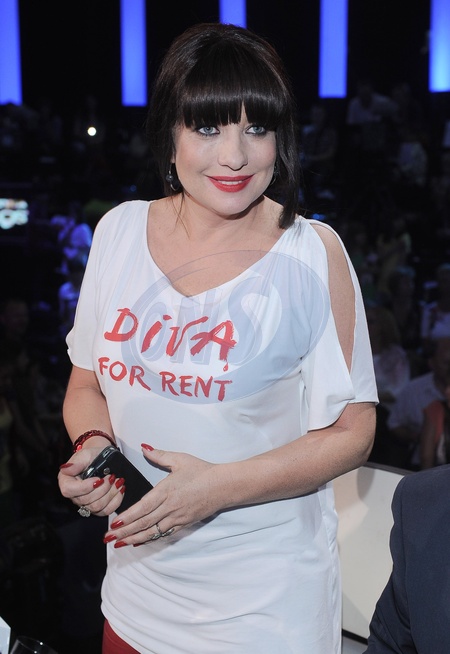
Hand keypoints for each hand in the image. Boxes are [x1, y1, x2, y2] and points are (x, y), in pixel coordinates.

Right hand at [58, 446, 125, 515]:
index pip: (69, 490)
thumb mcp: (85, 454)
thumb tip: (66, 469)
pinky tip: (120, 490)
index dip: (85, 487)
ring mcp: (85, 504)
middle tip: (112, 476)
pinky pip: (105, 512)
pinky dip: (116, 501)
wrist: (103, 459)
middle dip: (103, 488)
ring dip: (111, 494)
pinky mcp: (96, 508)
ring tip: (117, 481)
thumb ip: (77, 462)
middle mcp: (74, 495)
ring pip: (97, 507)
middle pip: (86, 501)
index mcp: (67, 481)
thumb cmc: (93, 456)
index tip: (99, 479)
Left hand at [102, 446, 220, 547]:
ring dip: (135, 538)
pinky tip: (141, 540)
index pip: (142, 508)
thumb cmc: (202, 471)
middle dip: (125, 532)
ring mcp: (177, 517)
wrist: (223, 486)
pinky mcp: (184, 523)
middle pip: (144, 523)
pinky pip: (164, 533)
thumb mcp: (180, 459)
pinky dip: (151, 538)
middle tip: (109, 538)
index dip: (127, 518)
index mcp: (166, 491)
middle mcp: (170, 507)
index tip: (115, 524)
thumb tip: (144, 447)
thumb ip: (159, 455)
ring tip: (120, 544)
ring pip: (153, 531)